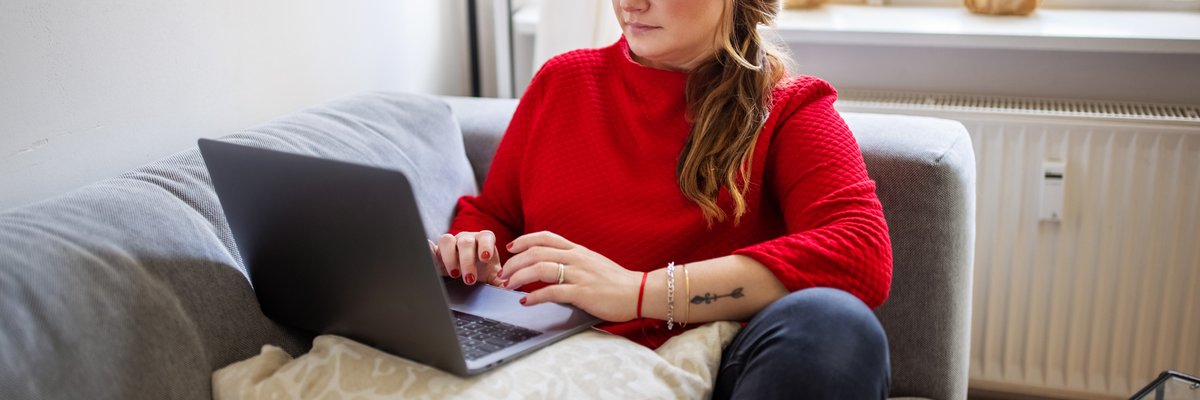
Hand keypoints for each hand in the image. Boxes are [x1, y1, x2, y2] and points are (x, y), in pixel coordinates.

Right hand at [429, 231, 501, 285]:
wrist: (463, 271)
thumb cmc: (480, 270)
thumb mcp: (491, 276)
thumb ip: (500, 280)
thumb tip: (510, 287)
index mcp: (483, 241)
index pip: (486, 237)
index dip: (486, 246)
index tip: (486, 258)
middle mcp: (467, 238)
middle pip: (466, 242)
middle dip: (467, 261)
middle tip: (470, 279)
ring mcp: (451, 242)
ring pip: (447, 240)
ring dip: (450, 257)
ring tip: (454, 274)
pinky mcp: (436, 249)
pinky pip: (431, 245)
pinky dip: (428, 249)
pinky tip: (429, 257)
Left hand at [500, 231, 642, 321]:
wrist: (639, 292)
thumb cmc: (616, 281)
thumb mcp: (593, 263)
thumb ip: (573, 261)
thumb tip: (552, 265)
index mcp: (578, 250)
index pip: (546, 237)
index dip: (524, 240)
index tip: (510, 247)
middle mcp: (576, 258)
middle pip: (536, 252)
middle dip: (514, 262)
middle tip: (503, 273)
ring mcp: (579, 274)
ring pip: (540, 268)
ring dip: (519, 277)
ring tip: (508, 286)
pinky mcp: (582, 293)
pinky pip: (552, 291)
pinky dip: (534, 296)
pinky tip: (525, 302)